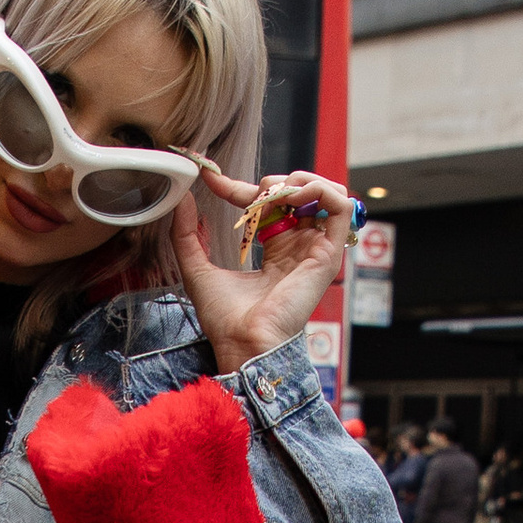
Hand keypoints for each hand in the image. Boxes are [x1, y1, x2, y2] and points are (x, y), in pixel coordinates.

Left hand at [167, 168, 353, 374]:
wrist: (243, 343)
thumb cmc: (225, 320)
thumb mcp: (198, 269)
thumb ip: (186, 234)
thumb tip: (182, 198)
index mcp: (277, 250)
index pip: (266, 205)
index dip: (239, 188)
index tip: (211, 180)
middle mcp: (300, 246)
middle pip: (298, 194)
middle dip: (272, 182)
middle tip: (250, 197)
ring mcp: (316, 249)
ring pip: (326, 193)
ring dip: (301, 180)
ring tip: (276, 191)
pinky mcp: (328, 253)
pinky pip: (340, 206)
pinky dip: (319, 190)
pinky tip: (293, 197)